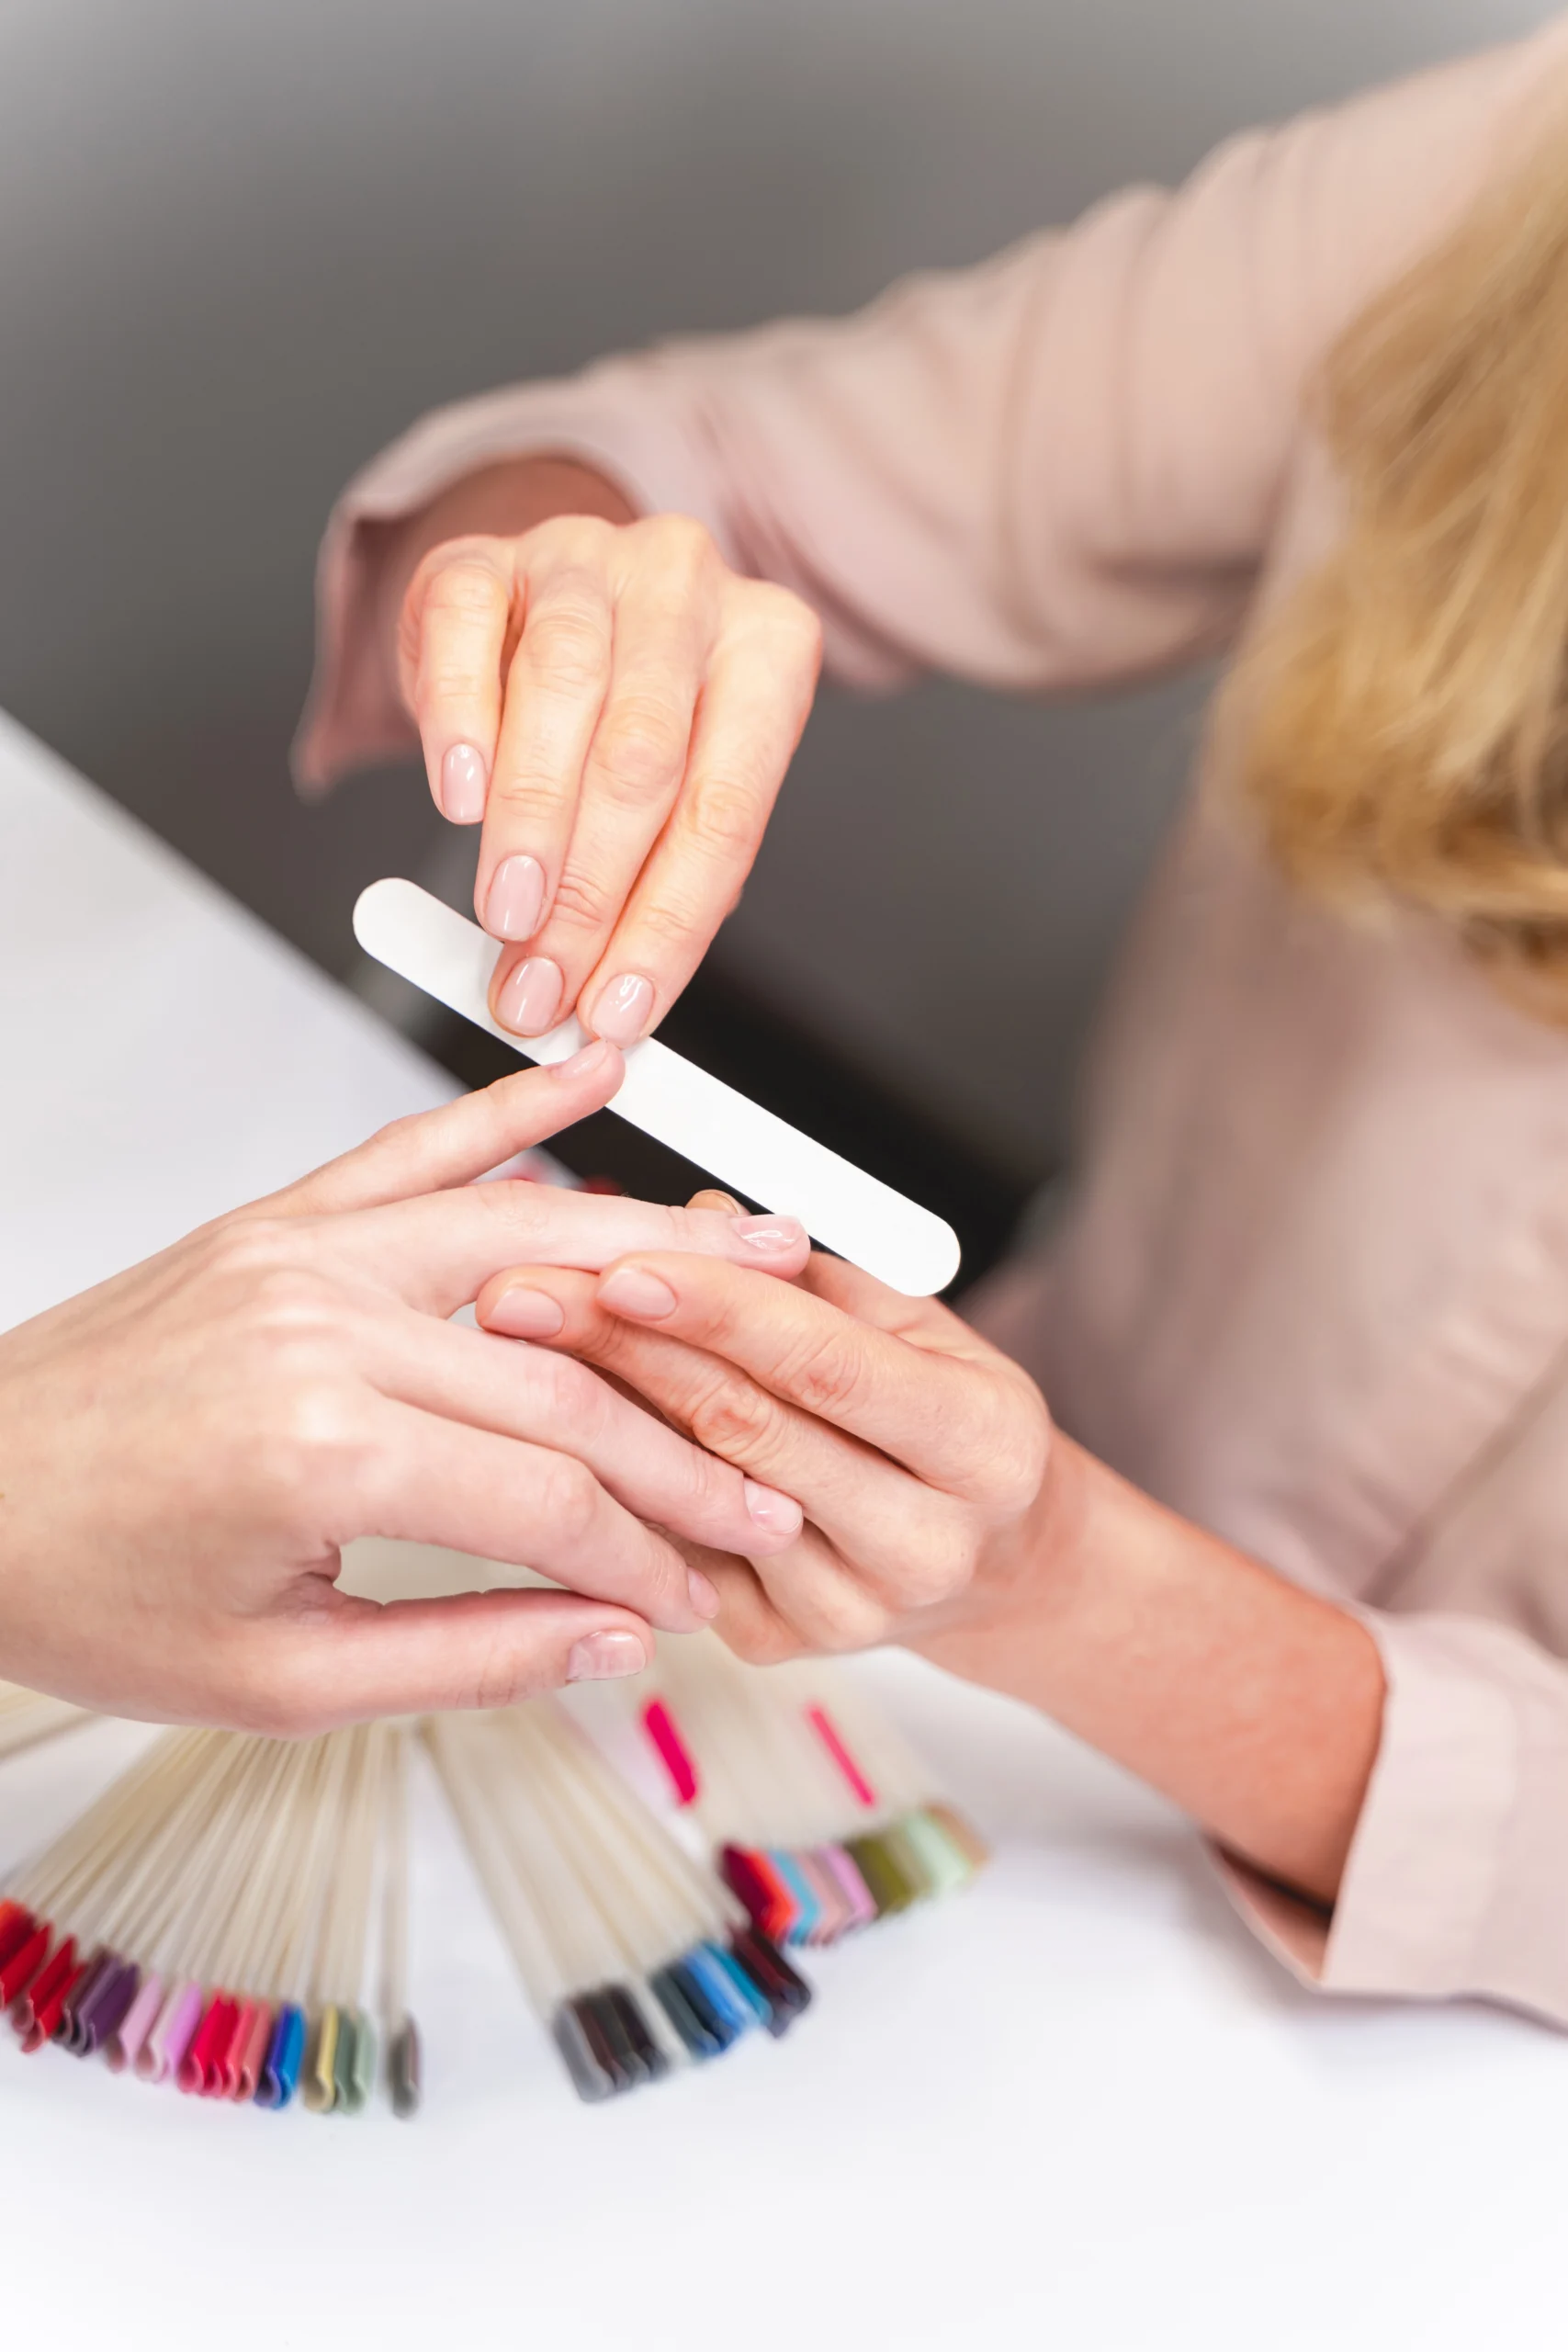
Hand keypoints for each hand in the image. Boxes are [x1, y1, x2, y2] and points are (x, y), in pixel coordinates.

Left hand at [0, 1053, 810, 1728]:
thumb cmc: (80, 1587)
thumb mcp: (278, 1681)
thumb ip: (467, 1655)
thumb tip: (612, 1638)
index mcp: (323, 1446)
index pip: (556, 1495)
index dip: (652, 1552)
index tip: (704, 1591)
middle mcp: (322, 1322)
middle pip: (568, 1373)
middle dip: (685, 1440)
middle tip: (768, 1480)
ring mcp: (300, 1253)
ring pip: (525, 1233)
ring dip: (656, 1244)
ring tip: (767, 1249)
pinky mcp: (275, 1223)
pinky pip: (412, 1151)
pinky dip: (509, 1112)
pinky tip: (591, 1081)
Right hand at [397, 503, 821, 1044]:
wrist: (537, 615)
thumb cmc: (623, 721)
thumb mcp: (673, 797)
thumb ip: (658, 882)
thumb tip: (611, 998)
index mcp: (768, 650)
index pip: (725, 807)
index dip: (669, 922)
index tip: (617, 1010)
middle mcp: (688, 587)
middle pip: (643, 754)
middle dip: (590, 891)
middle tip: (543, 983)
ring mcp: (585, 557)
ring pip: (563, 689)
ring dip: (529, 824)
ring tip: (504, 919)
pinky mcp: (484, 554)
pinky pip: (467, 632)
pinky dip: (461, 723)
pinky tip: (458, 801)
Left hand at [473, 1222, 1050, 1662]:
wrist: (1000, 1565)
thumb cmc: (957, 1429)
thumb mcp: (926, 1331)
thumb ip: (814, 1282)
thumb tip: (697, 1218)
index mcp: (984, 1447)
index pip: (827, 1366)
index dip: (719, 1311)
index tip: (624, 1262)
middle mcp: (922, 1542)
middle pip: (744, 1430)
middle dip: (621, 1348)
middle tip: (522, 1288)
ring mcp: (844, 1606)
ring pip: (690, 1495)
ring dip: (594, 1410)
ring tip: (514, 1344)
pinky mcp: (776, 1641)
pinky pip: (667, 1544)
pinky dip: (605, 1476)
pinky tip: (546, 1423)